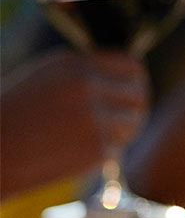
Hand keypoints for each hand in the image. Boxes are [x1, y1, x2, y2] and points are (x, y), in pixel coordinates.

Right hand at [1, 48, 146, 197]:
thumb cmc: (13, 116)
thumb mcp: (45, 78)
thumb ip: (84, 73)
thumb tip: (127, 77)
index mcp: (73, 64)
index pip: (131, 65)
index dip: (134, 81)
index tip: (130, 93)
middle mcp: (87, 85)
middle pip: (139, 94)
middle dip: (133, 108)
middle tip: (120, 120)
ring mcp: (95, 116)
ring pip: (133, 123)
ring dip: (120, 133)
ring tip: (89, 137)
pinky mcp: (98, 147)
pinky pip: (117, 148)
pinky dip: (103, 153)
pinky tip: (75, 152)